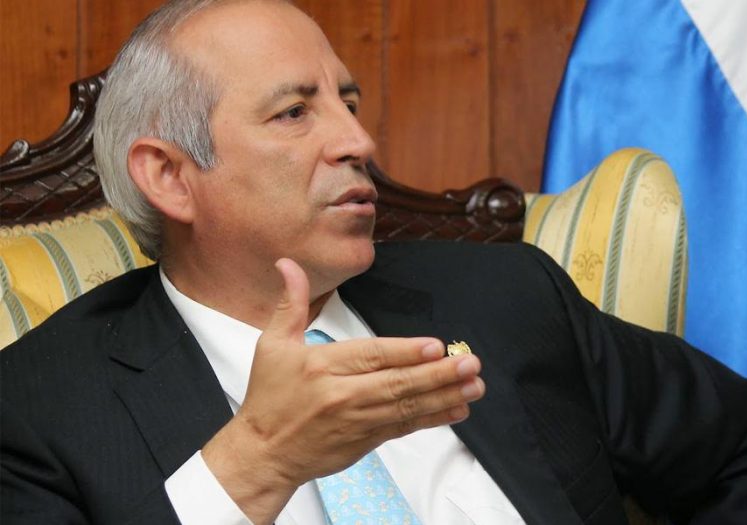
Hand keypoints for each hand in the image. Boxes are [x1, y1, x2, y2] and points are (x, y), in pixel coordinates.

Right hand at [202, 258, 484, 522]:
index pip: (371, 356)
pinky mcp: (367, 441)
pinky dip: (432, 418)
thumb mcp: (273, 345)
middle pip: (396, 383)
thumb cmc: (269, 398)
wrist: (263, 454)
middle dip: (438, 375)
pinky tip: (457, 409)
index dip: (405, 352)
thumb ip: (291, 303)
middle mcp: (343, 395)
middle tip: (470, 364)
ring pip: (406, 407)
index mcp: (323, 366)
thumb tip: (288, 265)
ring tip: (474, 386)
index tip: (435, 346)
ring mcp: (358, 421)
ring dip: (444, 396)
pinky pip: (404, 427)